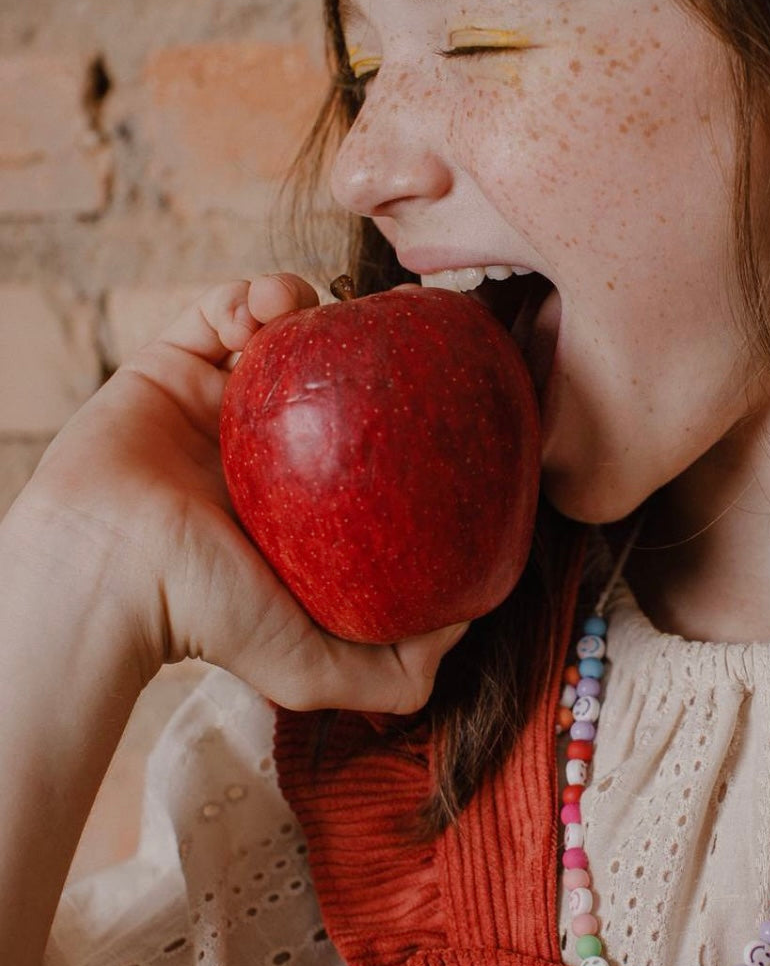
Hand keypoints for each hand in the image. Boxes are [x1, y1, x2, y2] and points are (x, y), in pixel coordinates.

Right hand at [9, 275, 468, 713]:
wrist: (108, 579)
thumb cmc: (210, 621)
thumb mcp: (321, 665)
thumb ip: (399, 668)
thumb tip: (465, 626)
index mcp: (302, 501)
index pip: (370, 438)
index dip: (410, 405)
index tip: (452, 381)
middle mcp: (266, 449)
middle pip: (332, 374)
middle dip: (368, 340)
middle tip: (401, 327)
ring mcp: (219, 404)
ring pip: (281, 334)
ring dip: (309, 307)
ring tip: (325, 310)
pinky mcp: (170, 368)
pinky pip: (219, 311)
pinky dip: (250, 296)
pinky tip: (273, 307)